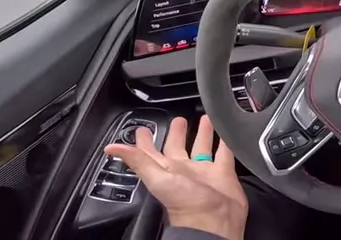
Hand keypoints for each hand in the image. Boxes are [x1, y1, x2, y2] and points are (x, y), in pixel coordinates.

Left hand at [105, 115, 247, 239]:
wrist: (213, 221)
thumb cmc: (183, 204)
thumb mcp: (156, 178)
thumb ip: (137, 160)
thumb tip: (112, 148)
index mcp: (165, 170)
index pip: (151, 152)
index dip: (145, 140)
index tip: (142, 128)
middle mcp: (183, 170)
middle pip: (179, 147)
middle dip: (178, 133)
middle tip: (179, 119)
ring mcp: (203, 172)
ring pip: (202, 147)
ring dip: (204, 133)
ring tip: (207, 118)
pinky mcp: (223, 174)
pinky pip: (225, 152)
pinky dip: (227, 141)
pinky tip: (228, 131)